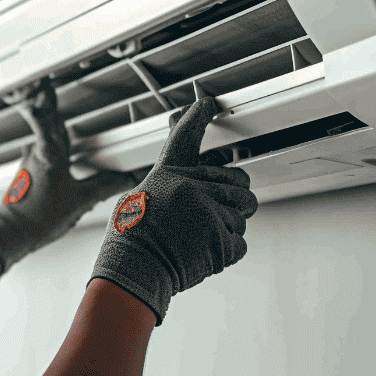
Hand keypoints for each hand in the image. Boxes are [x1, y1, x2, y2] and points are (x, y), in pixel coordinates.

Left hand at [0, 78, 136, 278]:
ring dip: (49, 123)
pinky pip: (40, 149)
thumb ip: (104, 186)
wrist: (11, 233)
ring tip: (54, 110)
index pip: (50, 116)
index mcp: (51, 153)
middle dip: (50, 103)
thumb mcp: (80, 201)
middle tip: (51, 86)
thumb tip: (124, 179)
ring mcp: (28, 159)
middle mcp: (36, 151)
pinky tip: (58, 151)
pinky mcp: (25, 170)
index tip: (48, 80)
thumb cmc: (39, 217)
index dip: (49, 97)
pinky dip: (49, 145)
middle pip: (47, 119)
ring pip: (43, 134)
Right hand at [88, 96, 257, 325]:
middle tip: (210, 218)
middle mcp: (189, 187)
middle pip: (238, 185)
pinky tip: (201, 253)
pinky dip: (226, 252)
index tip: (206, 103)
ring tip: (198, 239)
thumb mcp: (139, 200)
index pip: (184, 139)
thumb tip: (188, 177)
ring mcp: (207, 212)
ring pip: (242, 216)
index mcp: (168, 176)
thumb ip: (168, 185)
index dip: (196, 118)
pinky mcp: (220, 238)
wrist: (133, 272)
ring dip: (227, 229)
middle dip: (235, 201)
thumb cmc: (133, 241)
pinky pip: (240, 243)